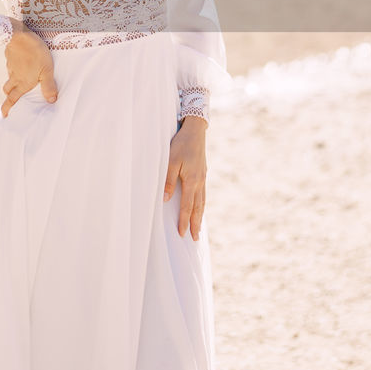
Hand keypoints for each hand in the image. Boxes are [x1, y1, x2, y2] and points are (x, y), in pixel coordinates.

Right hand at [0, 23, 57, 115]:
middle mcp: (15, 77)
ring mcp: (11, 66)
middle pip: (8, 89)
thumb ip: (48, 86)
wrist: (19, 35)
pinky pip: (11, 66)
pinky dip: (15, 68)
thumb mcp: (47, 70)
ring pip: (10, 77)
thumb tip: (51, 101)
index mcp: (23, 83)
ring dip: (13, 81)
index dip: (7, 108)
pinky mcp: (10, 56)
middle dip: (9, 95)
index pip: (12, 99)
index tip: (4, 115)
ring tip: (21, 80)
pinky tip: (22, 63)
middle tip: (12, 99)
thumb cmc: (35, 53)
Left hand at [163, 115, 208, 239]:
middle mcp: (200, 182)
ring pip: (203, 201)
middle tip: (195, 238)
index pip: (187, 206)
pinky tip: (200, 207)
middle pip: (198, 208)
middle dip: (196, 224)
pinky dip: (202, 204)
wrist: (195, 130)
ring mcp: (203, 177)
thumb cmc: (181, 144)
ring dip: (200, 216)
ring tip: (199, 228)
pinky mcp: (203, 173)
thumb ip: (168, 181)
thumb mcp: (170, 161)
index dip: (184, 221)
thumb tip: (166, 200)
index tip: (182, 234)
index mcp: (192, 181)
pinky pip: (203, 193)